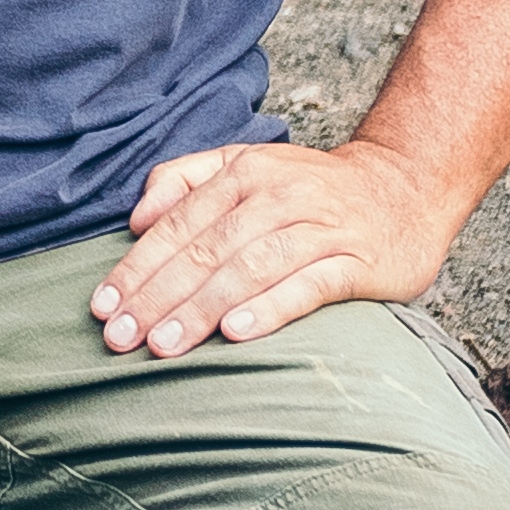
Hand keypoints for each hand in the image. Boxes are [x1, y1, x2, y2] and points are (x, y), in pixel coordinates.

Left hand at [92, 139, 457, 358]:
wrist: (406, 186)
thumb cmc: (309, 187)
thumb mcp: (244, 164)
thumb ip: (184, 180)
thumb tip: (137, 219)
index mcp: (242, 173)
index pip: (177, 225)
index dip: (136, 268)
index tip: (103, 307)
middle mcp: (278, 195)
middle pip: (206, 250)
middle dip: (157, 297)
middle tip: (121, 339)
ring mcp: (320, 227)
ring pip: (249, 268)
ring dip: (201, 309)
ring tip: (164, 346)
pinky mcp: (358, 261)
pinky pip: (309, 285)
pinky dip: (270, 307)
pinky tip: (236, 332)